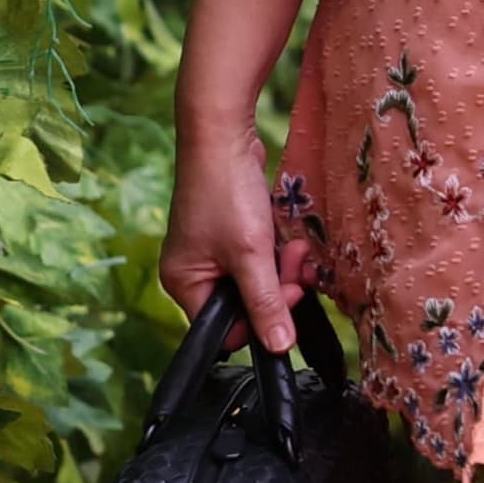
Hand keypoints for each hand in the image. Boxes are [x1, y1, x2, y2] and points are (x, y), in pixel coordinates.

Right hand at [161, 111, 314, 355]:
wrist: (223, 133)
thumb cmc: (227, 194)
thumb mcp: (250, 253)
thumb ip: (266, 302)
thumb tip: (278, 348)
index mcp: (184, 284)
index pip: (224, 326)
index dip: (260, 319)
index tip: (291, 296)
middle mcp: (193, 270)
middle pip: (243, 300)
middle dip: (277, 286)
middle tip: (298, 264)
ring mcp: (211, 249)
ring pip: (255, 276)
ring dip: (281, 266)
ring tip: (296, 246)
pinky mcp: (229, 228)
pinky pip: (257, 253)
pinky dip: (276, 249)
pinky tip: (291, 237)